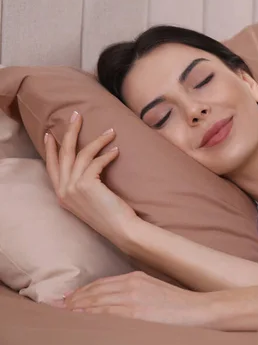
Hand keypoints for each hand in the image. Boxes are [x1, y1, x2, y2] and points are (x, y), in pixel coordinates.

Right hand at [45, 111, 136, 244]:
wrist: (121, 229)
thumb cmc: (111, 214)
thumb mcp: (90, 198)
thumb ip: (82, 184)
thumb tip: (89, 163)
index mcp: (61, 194)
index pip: (51, 166)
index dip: (49, 149)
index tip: (49, 133)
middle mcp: (63, 191)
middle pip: (63, 154)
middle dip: (70, 132)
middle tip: (77, 115)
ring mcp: (72, 188)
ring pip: (81, 154)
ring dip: (97, 140)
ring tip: (111, 131)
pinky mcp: (86, 184)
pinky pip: (96, 162)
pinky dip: (107, 154)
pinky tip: (116, 150)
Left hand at [62, 271, 207, 325]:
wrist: (197, 309)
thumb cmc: (177, 302)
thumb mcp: (154, 288)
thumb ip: (135, 290)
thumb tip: (115, 299)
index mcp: (135, 277)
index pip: (101, 283)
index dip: (82, 290)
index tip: (68, 297)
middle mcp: (131, 284)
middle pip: (95, 290)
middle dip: (74, 298)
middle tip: (57, 305)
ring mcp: (133, 298)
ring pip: (97, 300)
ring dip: (77, 306)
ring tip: (63, 311)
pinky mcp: (136, 312)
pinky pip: (106, 313)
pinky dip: (90, 313)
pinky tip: (79, 315)